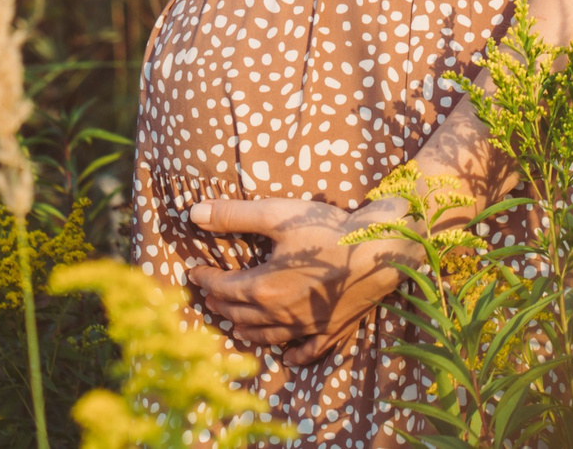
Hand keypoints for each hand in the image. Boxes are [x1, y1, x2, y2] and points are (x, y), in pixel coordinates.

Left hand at [183, 197, 409, 365]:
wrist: (379, 251)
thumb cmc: (327, 230)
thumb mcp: (277, 215)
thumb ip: (233, 215)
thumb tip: (193, 214)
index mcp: (263, 288)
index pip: (223, 288)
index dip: (205, 279)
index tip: (194, 271)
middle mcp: (280, 314)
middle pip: (240, 314)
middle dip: (220, 305)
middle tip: (209, 297)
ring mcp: (306, 326)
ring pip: (267, 336)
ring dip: (246, 330)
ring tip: (234, 327)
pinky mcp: (331, 330)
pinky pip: (308, 350)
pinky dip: (293, 354)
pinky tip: (288, 358)